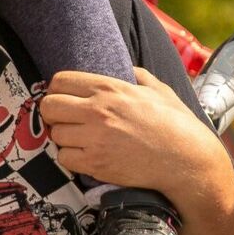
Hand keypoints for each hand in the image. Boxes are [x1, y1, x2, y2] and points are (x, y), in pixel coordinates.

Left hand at [40, 68, 227, 201]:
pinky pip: (64, 158)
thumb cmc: (175, 122)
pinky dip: (72, 158)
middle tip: (66, 119)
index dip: (58, 89)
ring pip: (55, 134)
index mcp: (109, 88)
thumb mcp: (157, 89)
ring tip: (80, 138)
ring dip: (64, 137)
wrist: (185, 160)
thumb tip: (126, 70)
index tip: (65, 98)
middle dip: (53, 113)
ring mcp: (94, 139)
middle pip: (48, 107)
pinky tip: (86, 154)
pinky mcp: (95, 164)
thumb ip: (136, 75)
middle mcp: (97, 111)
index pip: (59, 81)